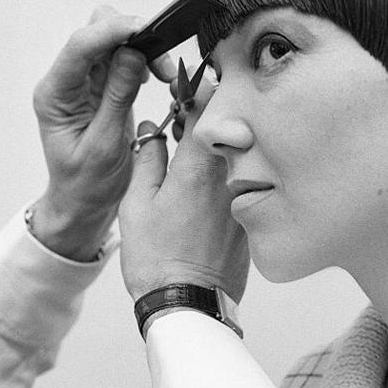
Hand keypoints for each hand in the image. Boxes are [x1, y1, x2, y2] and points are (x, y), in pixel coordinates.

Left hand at [31, 7, 169, 260]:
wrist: (83, 203)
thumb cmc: (87, 184)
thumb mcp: (105, 146)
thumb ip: (117, 98)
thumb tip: (133, 54)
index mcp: (55, 95)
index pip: (79, 46)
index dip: (112, 31)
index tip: (145, 30)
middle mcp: (66, 81)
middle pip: (95, 31)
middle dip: (131, 36)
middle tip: (161, 63)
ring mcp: (83, 81)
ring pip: (113, 40)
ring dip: (142, 48)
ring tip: (164, 74)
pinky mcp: (101, 85)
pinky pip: (123, 57)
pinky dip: (144, 60)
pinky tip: (156, 77)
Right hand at [119, 84, 248, 302]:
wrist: (189, 305)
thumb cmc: (157, 259)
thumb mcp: (136, 204)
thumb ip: (147, 159)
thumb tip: (150, 130)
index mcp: (198, 166)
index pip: (207, 105)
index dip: (197, 86)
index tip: (186, 82)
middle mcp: (229, 176)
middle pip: (227, 125)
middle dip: (208, 112)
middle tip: (187, 111)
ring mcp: (243, 197)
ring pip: (237, 151)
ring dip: (218, 142)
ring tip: (193, 146)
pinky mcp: (250, 216)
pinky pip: (242, 180)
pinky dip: (227, 171)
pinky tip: (207, 182)